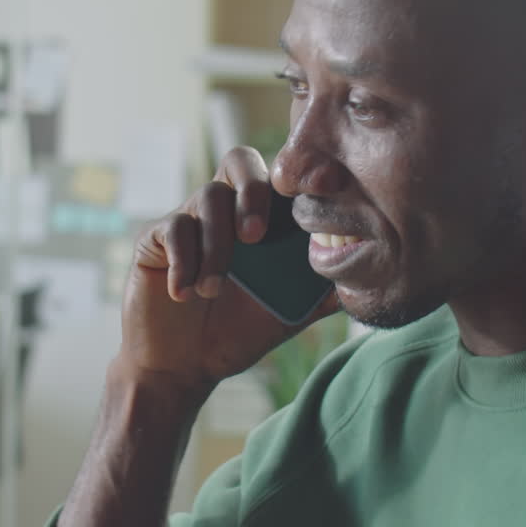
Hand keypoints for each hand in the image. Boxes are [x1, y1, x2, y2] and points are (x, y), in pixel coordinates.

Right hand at [116, 146, 337, 408]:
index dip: (299, 177)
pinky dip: (183, 262)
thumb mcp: (288, 315)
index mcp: (260, 219)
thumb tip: (370, 281)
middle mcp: (225, 210)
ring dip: (216, 245)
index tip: (321, 192)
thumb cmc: (236, 334)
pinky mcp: (154, 239)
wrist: (182, 367)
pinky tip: (185, 293)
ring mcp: (189, 220)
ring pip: (207, 196)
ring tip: (214, 289)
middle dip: (253, 192)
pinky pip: (172, 228)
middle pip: (239, 160)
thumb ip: (322, 294)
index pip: (279, 177)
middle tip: (256, 237)